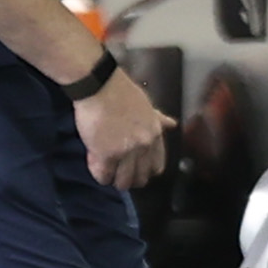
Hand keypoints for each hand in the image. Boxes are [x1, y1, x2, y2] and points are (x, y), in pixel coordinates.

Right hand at [76, 62, 167, 190]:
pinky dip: (99, 174)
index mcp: (155, 134)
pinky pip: (103, 175)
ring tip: (107, 173)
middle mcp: (144, 146)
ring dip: (114, 180)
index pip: (157, 166)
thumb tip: (172, 124)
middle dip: (130, 179)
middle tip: (119, 173)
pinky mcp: (105, 155)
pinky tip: (95, 166)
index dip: (145, 171)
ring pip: (123, 182)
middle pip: (140, 178)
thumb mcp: (146, 105)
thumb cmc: (121, 91)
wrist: (100, 86)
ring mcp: (125, 152)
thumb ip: (158, 119)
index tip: (136, 168)